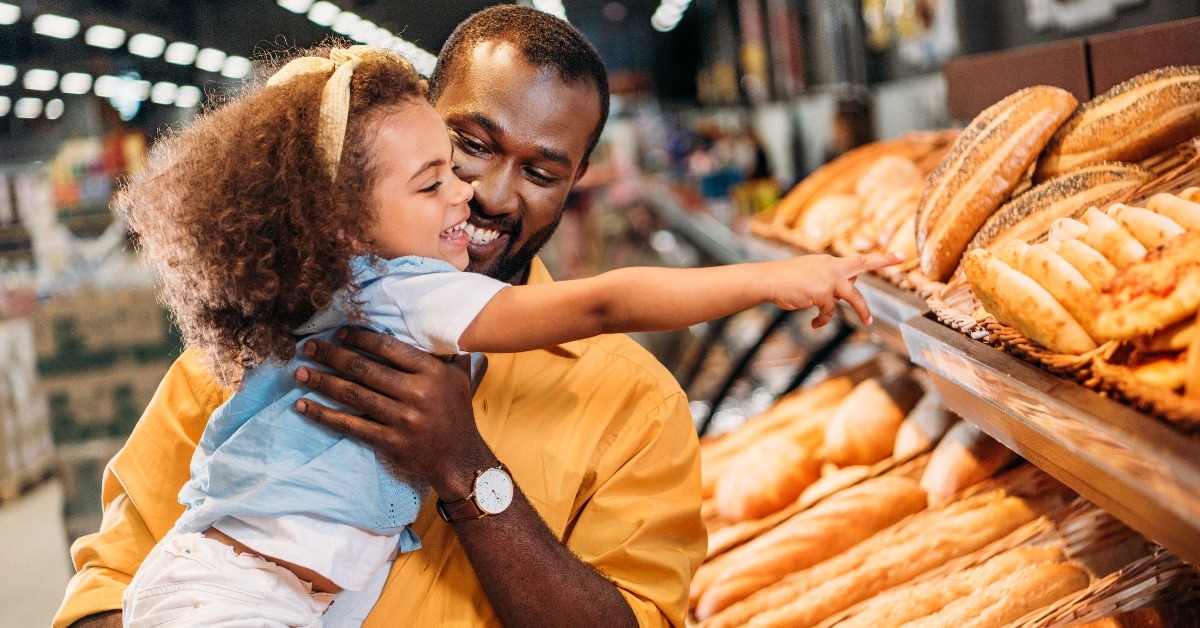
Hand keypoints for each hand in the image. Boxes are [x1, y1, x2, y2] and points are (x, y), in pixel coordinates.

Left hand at [293, 326, 493, 496]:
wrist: (459, 458)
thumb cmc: (457, 413)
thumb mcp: (461, 377)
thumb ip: (450, 352)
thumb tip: (442, 325)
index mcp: (431, 372)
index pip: (389, 348)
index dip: (360, 338)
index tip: (339, 333)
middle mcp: (415, 393)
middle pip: (365, 369)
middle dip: (332, 355)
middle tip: (309, 347)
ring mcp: (401, 418)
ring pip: (353, 395)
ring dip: (322, 382)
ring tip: (300, 372)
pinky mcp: (389, 440)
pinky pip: (350, 425)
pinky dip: (324, 415)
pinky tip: (304, 406)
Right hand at [772, 252, 904, 328]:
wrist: (769, 280)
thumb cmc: (786, 280)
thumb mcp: (812, 275)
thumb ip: (832, 280)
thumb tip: (850, 288)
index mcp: (830, 262)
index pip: (859, 260)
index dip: (880, 258)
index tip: (899, 256)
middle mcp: (832, 267)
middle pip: (863, 264)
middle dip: (883, 260)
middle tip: (902, 257)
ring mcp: (828, 279)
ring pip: (853, 297)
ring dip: (862, 310)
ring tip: (869, 321)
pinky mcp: (822, 293)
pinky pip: (829, 311)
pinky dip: (823, 319)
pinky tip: (815, 323)